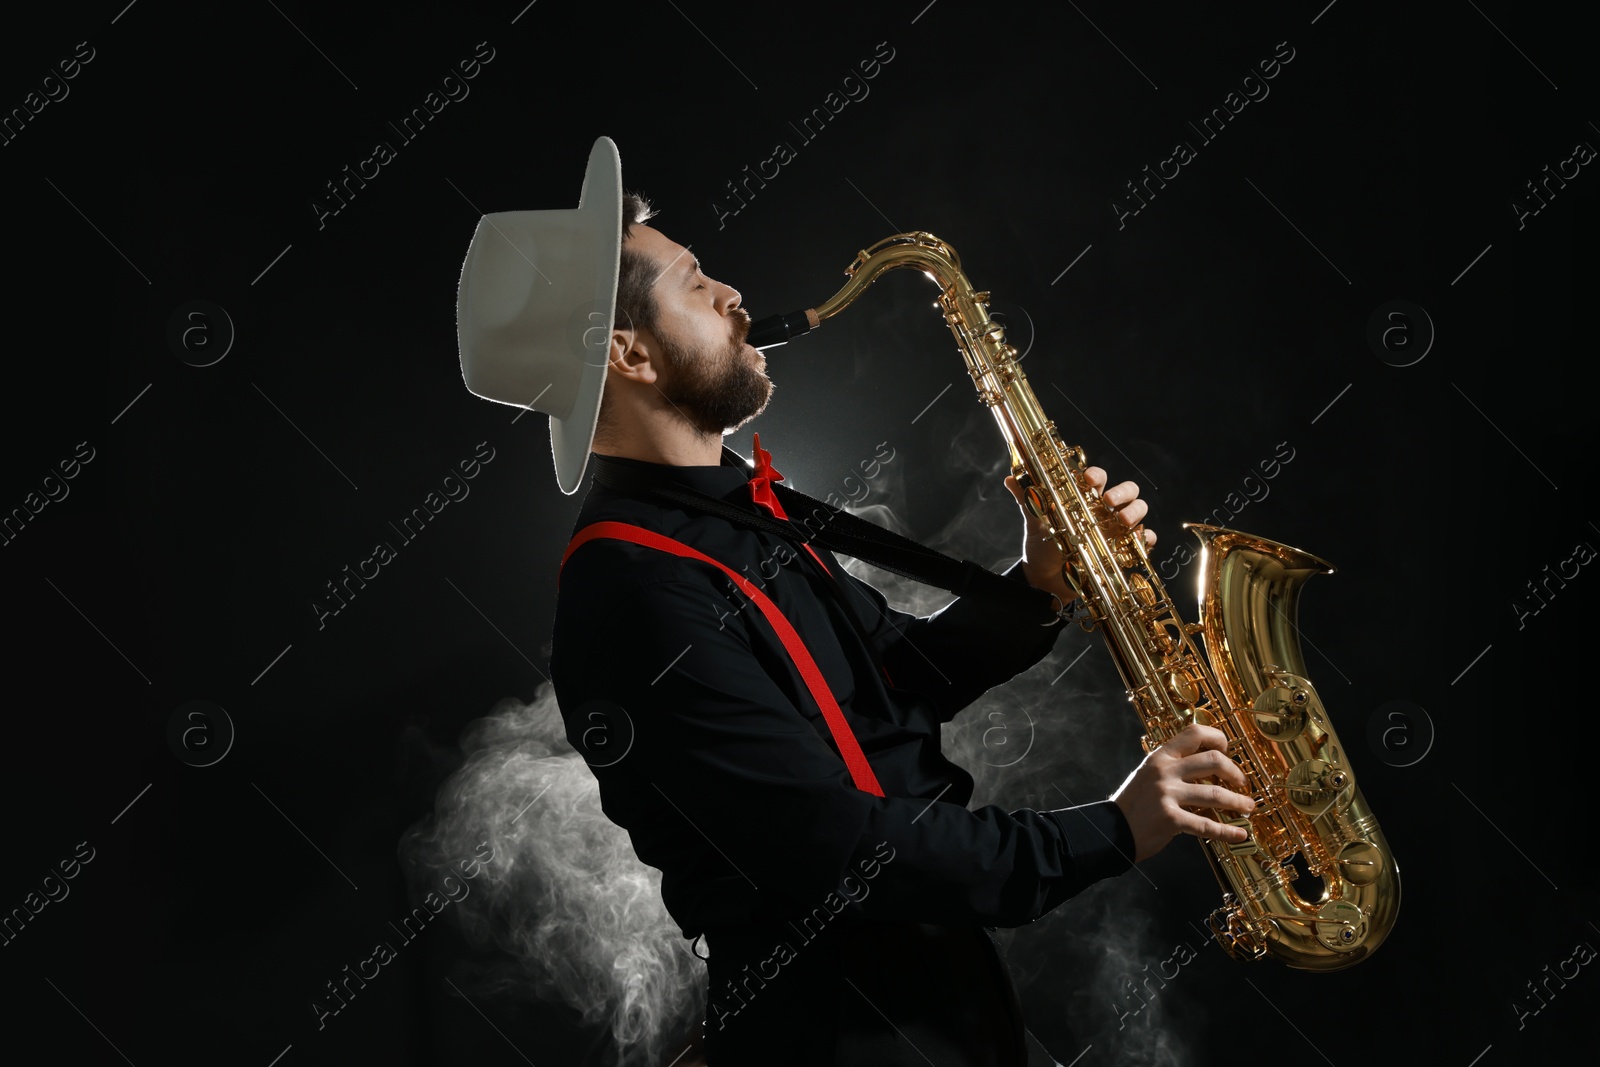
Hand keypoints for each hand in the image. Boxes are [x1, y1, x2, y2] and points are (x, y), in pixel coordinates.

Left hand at [1002, 467, 1156, 607]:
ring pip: (1139, 510)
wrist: (1046, 581)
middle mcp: (1104, 511)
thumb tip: (1010, 479)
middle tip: (1108, 501)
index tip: (1088, 479)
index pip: (1098, 478)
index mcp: (1084, 499)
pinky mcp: (1123, 550)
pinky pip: (1144, 539)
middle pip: (1127, 491)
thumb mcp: (1035, 524)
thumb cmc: (1043, 547)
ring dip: (1135, 512)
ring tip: (1121, 522)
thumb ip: (1027, 501)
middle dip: (1122, 492)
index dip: (1097, 475)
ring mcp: (1116, 530)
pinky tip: (1136, 540)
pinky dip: (1145, 537)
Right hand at [1110, 724, 1255, 863]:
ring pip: (1215, 794)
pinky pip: (1206, 825)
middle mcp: (1165, 771)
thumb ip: (1174, 767)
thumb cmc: (1134, 803)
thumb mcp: (1149, 774)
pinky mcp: (1170, 819)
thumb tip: (1209, 768)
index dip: (1218, 738)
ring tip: (1247, 807)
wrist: (1111, 829)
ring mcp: (1167, 794)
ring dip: (1238, 802)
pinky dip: (1227, 831)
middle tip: (1241, 783)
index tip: (1227, 751)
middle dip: (1235, 772)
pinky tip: (1240, 834)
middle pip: (1213, 760)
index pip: (1195, 733)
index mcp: (1161, 756)